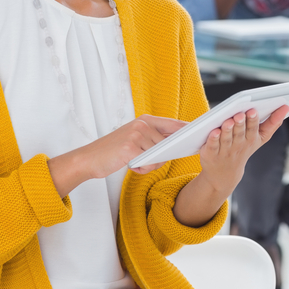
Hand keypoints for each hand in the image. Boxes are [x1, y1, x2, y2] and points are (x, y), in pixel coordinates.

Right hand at [49, 115, 186, 195]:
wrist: (89, 159)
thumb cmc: (114, 151)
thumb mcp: (135, 138)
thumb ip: (153, 139)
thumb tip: (176, 146)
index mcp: (146, 119)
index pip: (174, 124)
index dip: (188, 130)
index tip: (199, 136)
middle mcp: (143, 124)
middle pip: (169, 142)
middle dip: (164, 155)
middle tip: (150, 160)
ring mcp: (137, 134)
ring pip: (160, 155)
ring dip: (151, 164)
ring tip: (135, 163)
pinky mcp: (131, 147)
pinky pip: (150, 162)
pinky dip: (143, 169)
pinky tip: (131, 166)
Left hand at [197, 105, 288, 196]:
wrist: (224, 174)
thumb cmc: (244, 148)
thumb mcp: (260, 138)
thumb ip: (273, 123)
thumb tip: (286, 107)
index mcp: (250, 140)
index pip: (252, 129)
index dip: (252, 120)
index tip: (253, 110)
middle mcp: (238, 145)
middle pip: (239, 133)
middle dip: (240, 123)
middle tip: (240, 114)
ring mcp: (224, 151)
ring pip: (226, 139)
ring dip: (227, 130)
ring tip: (228, 121)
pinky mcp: (210, 154)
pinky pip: (212, 146)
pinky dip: (213, 139)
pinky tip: (214, 131)